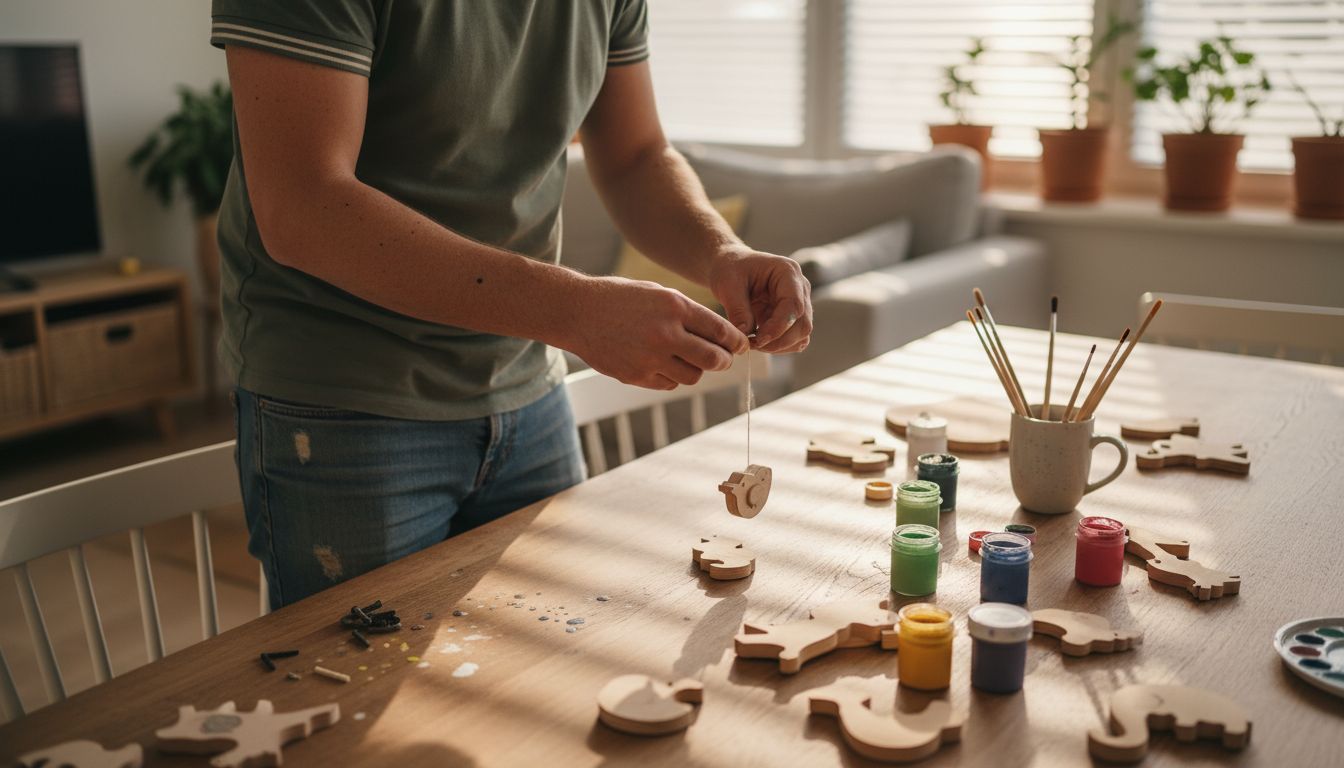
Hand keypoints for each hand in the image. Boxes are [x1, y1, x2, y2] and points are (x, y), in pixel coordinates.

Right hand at [562, 275, 747, 389]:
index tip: (741, 345)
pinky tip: (664, 363)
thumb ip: (688, 313)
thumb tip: (720, 336)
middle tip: (724, 359)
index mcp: (675, 307)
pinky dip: (673, 376)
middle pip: (713, 359)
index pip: (720, 331)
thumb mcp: (658, 294)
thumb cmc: (621, 298)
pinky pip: (669, 384)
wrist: (578, 312)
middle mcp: (665, 334)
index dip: (736, 342)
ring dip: (697, 370)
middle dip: (724, 360)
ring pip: (693, 376)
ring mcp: (650, 358)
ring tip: (690, 359)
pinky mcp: (636, 376)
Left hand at [709, 246, 812, 352]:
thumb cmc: (730, 269)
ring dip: (778, 346)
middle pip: (802, 324)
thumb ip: (738, 310)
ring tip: (752, 342)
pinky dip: (778, 346)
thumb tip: (745, 336)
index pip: (794, 305)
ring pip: (800, 335)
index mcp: (787, 272)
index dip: (778, 326)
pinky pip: (794, 340)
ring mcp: (800, 303)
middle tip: (751, 344)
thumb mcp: (728, 285)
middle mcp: (800, 288)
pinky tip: (758, 341)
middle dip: (778, 341)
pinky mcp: (793, 318)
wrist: (732, 267)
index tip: (758, 340)